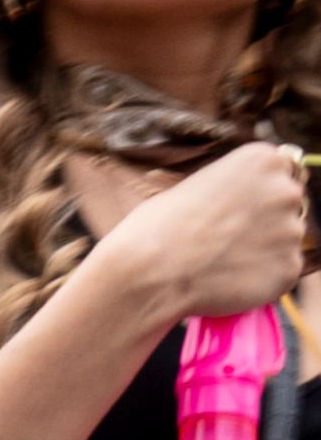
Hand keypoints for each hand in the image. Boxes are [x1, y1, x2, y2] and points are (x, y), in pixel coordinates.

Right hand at [95, 139, 318, 330]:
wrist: (147, 273)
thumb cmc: (156, 228)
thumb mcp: (194, 186)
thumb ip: (230, 188)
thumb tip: (242, 204)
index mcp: (263, 159)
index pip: (279, 170)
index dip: (255, 190)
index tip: (232, 207)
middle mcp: (286, 190)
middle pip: (286, 203)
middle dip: (264, 218)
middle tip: (223, 238)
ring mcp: (292, 231)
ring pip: (284, 240)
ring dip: (262, 249)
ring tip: (219, 262)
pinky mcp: (290, 268)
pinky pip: (281, 271)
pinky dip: (261, 278)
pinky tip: (227, 280)